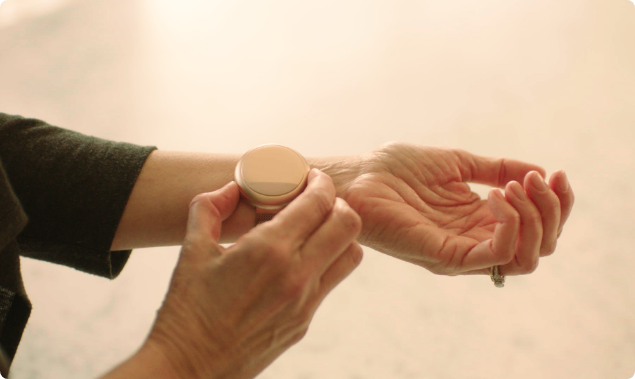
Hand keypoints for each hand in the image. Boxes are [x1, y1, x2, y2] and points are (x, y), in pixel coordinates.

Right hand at [145, 168, 362, 378]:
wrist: (190, 367)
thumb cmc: (186, 309)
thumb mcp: (191, 249)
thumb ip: (210, 207)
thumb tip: (232, 188)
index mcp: (268, 251)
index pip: (319, 203)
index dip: (321, 182)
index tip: (311, 177)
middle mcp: (296, 275)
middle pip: (348, 224)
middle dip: (337, 203)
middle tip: (317, 199)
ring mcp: (305, 302)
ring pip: (351, 255)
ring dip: (339, 234)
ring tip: (314, 229)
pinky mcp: (304, 321)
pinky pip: (331, 281)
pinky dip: (326, 261)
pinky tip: (298, 259)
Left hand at [335, 142, 573, 275]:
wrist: (358, 176)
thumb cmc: (396, 170)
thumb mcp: (457, 163)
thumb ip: (496, 169)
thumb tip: (540, 171)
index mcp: (479, 221)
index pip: (538, 228)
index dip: (557, 203)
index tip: (554, 173)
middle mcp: (475, 241)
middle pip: (541, 246)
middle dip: (553, 211)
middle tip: (538, 179)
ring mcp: (461, 253)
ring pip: (526, 257)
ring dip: (535, 218)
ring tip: (515, 186)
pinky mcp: (444, 257)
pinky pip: (495, 256)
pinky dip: (509, 225)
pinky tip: (496, 195)